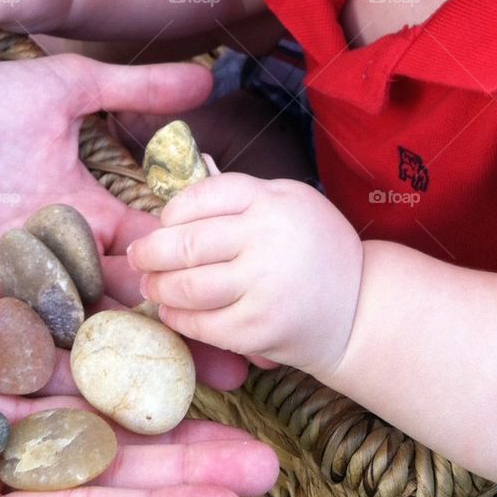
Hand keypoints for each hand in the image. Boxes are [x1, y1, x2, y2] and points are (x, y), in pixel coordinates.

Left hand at [0, 52, 246, 388]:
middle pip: (129, 305)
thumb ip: (130, 89)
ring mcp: (19, 293)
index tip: (249, 293)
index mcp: (83, 214)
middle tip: (241, 367)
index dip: (197, 269)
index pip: (152, 249)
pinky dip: (57, 377)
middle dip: (180, 333)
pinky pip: (22, 351)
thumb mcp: (62, 90)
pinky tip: (102, 408)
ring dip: (129, 366)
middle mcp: (59, 261)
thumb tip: (205, 76)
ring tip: (184, 399)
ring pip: (85, 336)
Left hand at [127, 173, 365, 380]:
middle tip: (137, 256)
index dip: (172, 211)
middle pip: (186, 243)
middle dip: (150, 251)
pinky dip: (178, 317)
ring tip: (149, 283)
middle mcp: (266, 239)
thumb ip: (240, 192)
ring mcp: (262, 286)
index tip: (163, 222)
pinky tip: (171, 310)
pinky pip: (202, 323)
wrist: (359, 306)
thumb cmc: (316, 246)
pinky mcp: (258, 329)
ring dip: (158, 286)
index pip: (201, 197)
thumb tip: (188, 168)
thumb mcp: (288, 200)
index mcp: (270, 200)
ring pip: (188, 286)